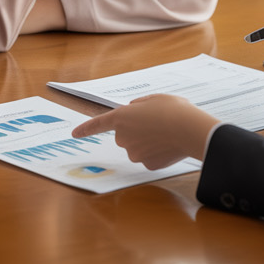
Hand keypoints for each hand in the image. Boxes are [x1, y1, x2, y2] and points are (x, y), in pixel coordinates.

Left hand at [72, 94, 218, 169]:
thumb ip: (139, 105)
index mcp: (121, 117)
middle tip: (156, 123)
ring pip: (138, 147)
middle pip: (125, 135)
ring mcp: (134, 153)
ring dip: (148, 142)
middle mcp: (123, 137)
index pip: (98, 124)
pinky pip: (149, 157)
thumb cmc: (173, 110)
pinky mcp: (146, 164)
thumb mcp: (154, 99)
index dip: (85, 129)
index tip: (74, 134)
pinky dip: (157, 153)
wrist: (189, 129)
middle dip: (136, 131)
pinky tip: (169, 145)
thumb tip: (133, 111)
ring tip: (166, 133)